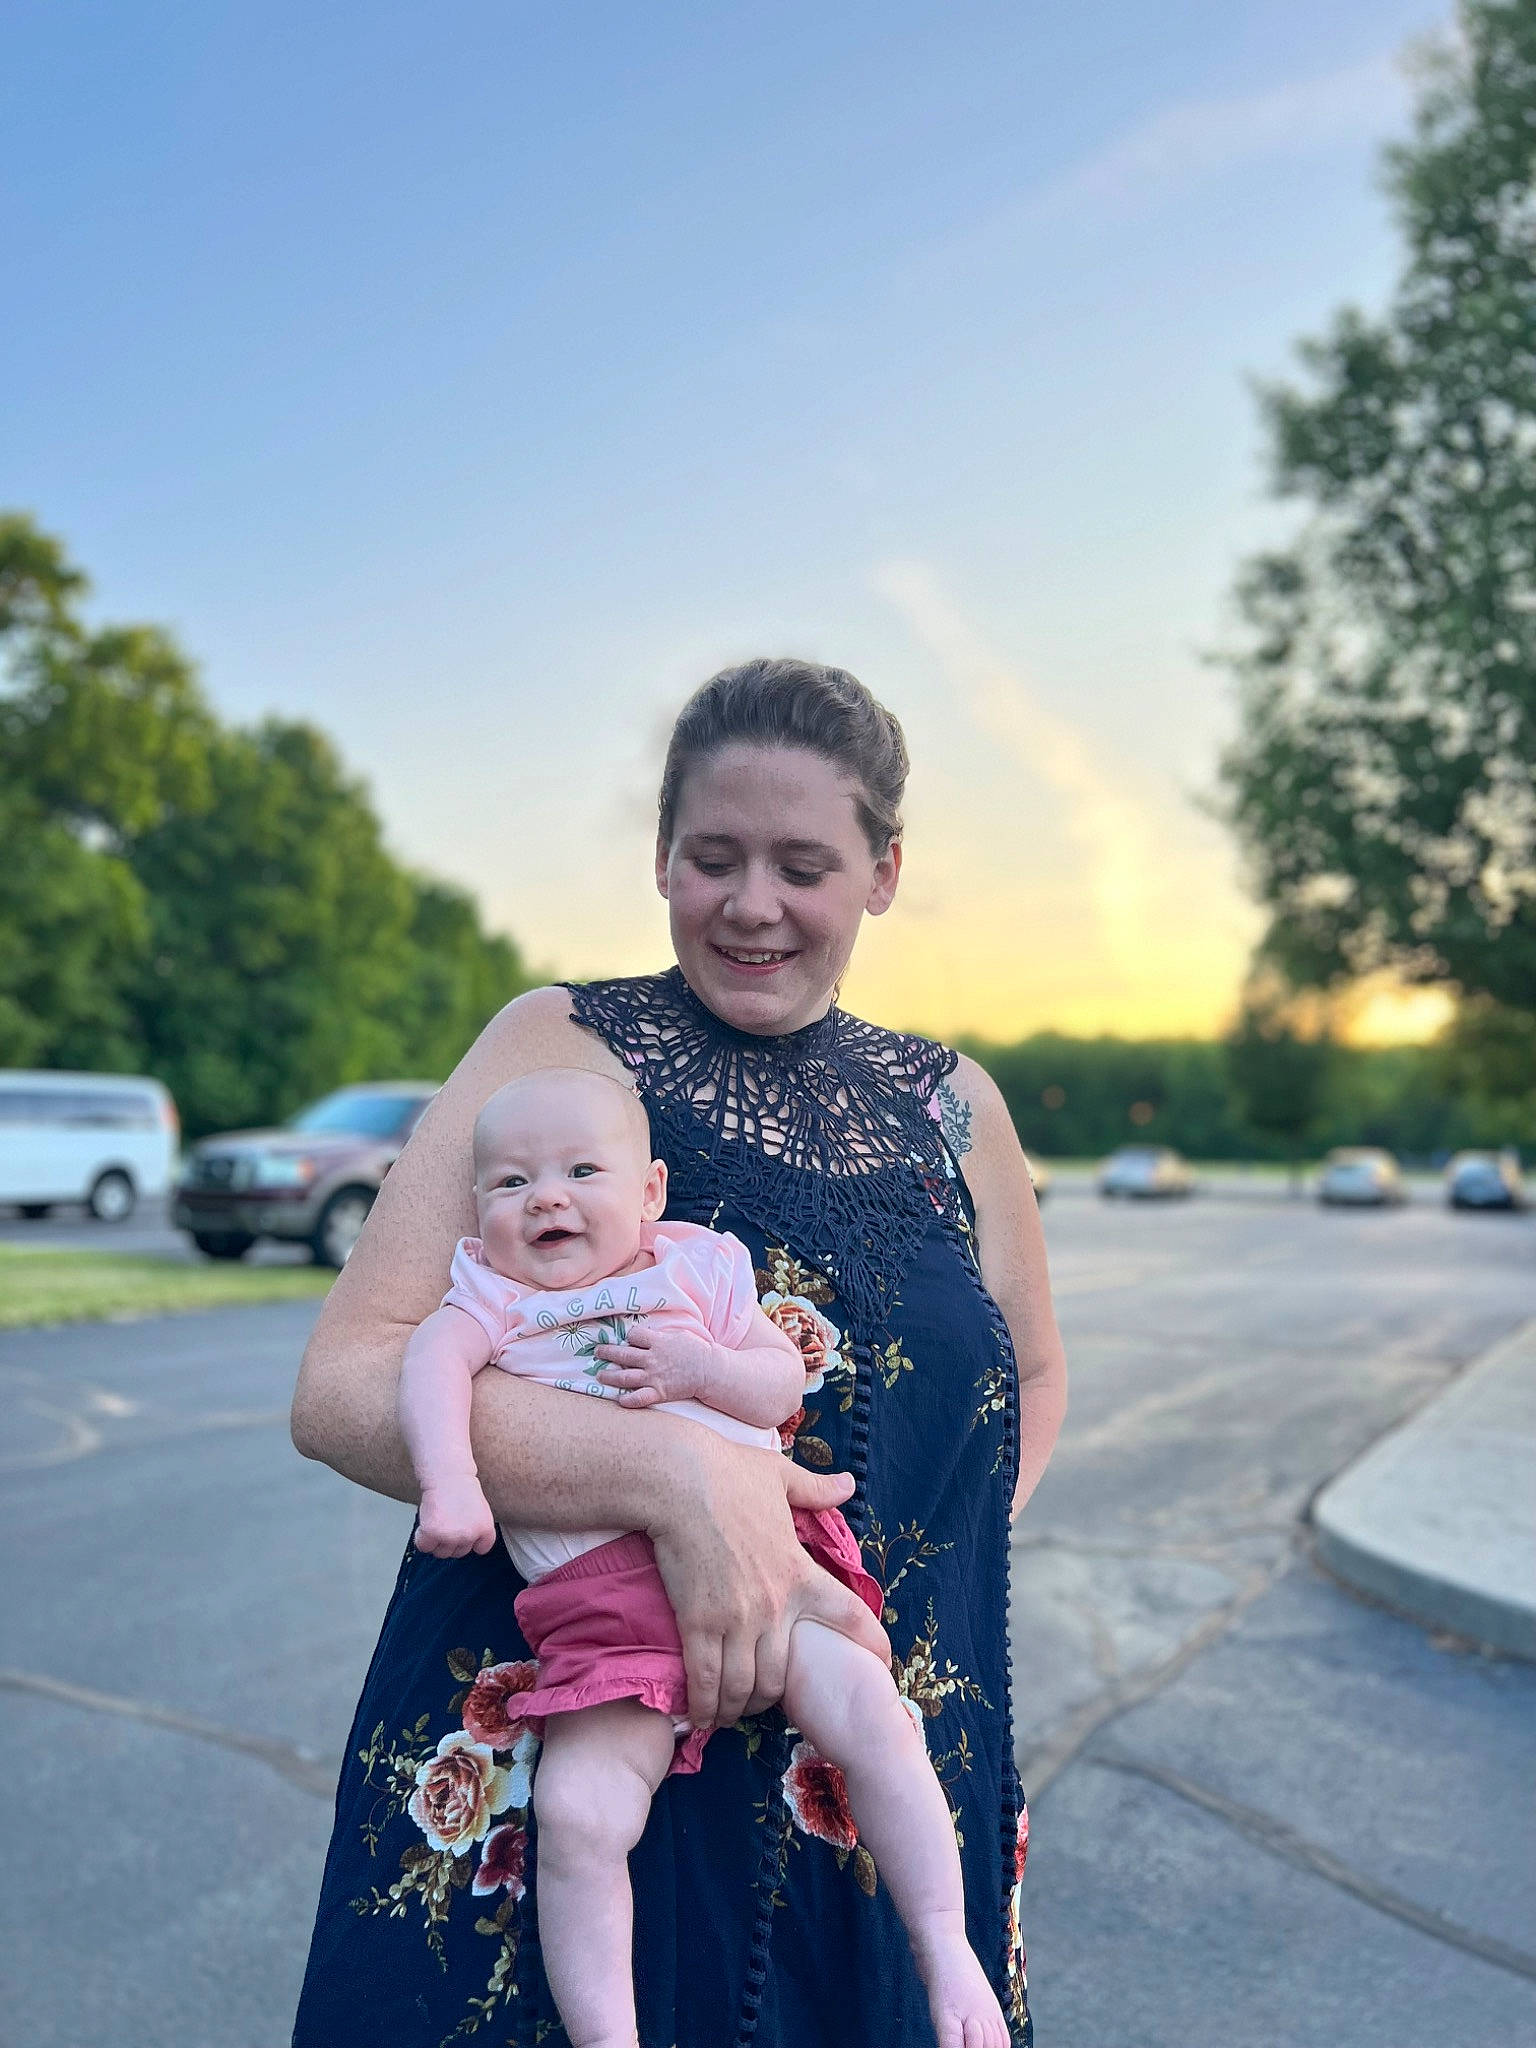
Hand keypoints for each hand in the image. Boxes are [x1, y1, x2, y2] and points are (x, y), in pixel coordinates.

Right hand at [415, 1475, 498, 1557]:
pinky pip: (424, 1547)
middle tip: (448, 1522)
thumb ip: (475, 1529)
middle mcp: (469, 1535)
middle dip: (451, 1540)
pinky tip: (426, 1525)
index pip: (482, 1548)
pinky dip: (422, 1538)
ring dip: (436, 1541)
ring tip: (438, 1521)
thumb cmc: (461, 1487)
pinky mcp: (432, 1533)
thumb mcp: (480, 1510)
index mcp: (485, 1528)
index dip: (471, 1541)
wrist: (447, 1474)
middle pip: (458, 1552)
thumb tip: (464, 1545)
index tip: (465, 1532)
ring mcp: (451, 1536)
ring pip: (441, 1552)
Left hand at [592, 1323, 717, 1406]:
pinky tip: (620, 1400)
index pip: (633, 1336)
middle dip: (607, 1352)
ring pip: (625, 1377)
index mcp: (657, 1342)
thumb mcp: (679, 1335)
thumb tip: (648, 1334)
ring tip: (600, 1376)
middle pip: (623, 1354)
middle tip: (597, 1352)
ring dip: (610, 1377)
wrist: (710, 1370)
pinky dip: (628, 1400)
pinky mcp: (659, 1392)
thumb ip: (661, 1335)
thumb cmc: (697, 1350)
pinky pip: (639, 1398)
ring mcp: (654, 1377)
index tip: (629, 1340)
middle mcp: (652, 1359)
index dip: (629, 1337)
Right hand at [645, 1434, 889, 1729]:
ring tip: (728, 1712)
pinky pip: (706, 1679)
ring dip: (738, 1707)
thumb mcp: (780, 1477)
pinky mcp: (698, 1622)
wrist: (680, 1481)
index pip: (849, 1615)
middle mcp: (774, 1605)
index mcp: (799, 1572)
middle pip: (782, 1675)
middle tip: (760, 1700)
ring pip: (745, 1686)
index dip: (871, 1643)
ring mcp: (736, 1618)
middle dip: (771, 1696)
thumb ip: (815, 1489)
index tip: (882, 1662)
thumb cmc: (728, 1475)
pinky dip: (704, 1705)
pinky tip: (701, 1715)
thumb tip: (848, 1484)